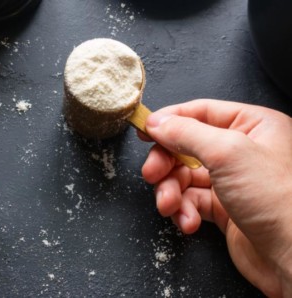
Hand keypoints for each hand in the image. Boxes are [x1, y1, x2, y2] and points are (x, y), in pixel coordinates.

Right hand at [140, 99, 291, 296]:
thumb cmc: (281, 202)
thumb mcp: (228, 153)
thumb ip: (187, 132)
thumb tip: (158, 121)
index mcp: (253, 126)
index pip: (200, 112)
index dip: (169, 121)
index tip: (145, 130)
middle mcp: (242, 151)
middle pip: (185, 146)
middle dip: (165, 163)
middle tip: (152, 174)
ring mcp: (232, 181)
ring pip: (183, 177)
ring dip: (171, 192)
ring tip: (170, 205)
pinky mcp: (224, 209)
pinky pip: (190, 202)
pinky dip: (183, 212)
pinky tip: (188, 222)